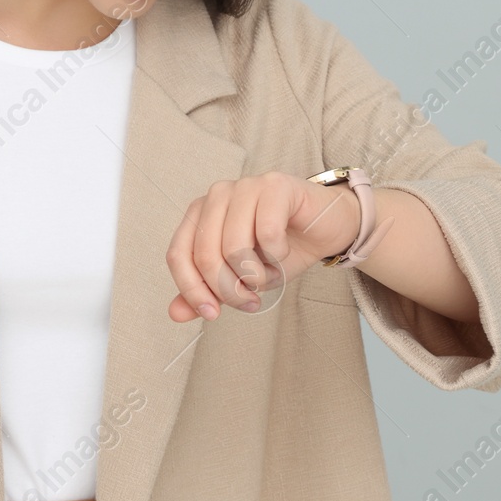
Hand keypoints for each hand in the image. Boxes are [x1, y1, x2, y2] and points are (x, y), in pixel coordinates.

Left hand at [165, 171, 359, 321]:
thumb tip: (175, 313)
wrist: (325, 230)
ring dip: (256, 274)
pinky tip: (283, 250)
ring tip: (271, 272)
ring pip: (234, 247)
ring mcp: (245, 186)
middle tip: (251, 301)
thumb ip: (207, 291)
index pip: (178, 255)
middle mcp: (217, 195)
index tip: (213, 315)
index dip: (193, 290)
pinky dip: (277, 255)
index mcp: (200, 214)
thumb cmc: (279, 249)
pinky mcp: (275, 185)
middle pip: (205, 255)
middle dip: (229, 290)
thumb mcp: (240, 278)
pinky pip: (267, 233)